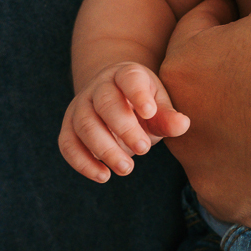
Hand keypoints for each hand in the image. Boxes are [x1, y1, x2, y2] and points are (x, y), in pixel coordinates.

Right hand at [58, 62, 189, 182]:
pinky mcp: (68, 127)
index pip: (129, 78)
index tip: (150, 112)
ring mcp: (80, 106)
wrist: (116, 101)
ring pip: (84, 125)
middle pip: (105, 103)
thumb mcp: (159, 106)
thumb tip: (182, 125)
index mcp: (126, 74)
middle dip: (124, 128)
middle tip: (144, 149)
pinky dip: (83, 162)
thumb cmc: (144, 105)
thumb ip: (168, 116)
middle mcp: (99, 87)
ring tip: (127, 167)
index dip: (138, 94)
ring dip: (104, 149)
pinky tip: (104, 176)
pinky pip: (68, 144)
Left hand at [159, 0, 250, 228]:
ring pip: (214, 127)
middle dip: (230, 66)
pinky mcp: (238, 205)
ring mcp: (209, 176)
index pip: (197, 27)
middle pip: (200, 81)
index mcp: (184, 70)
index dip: (238, 17)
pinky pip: (234, 171)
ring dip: (239, 111)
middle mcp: (184, 131)